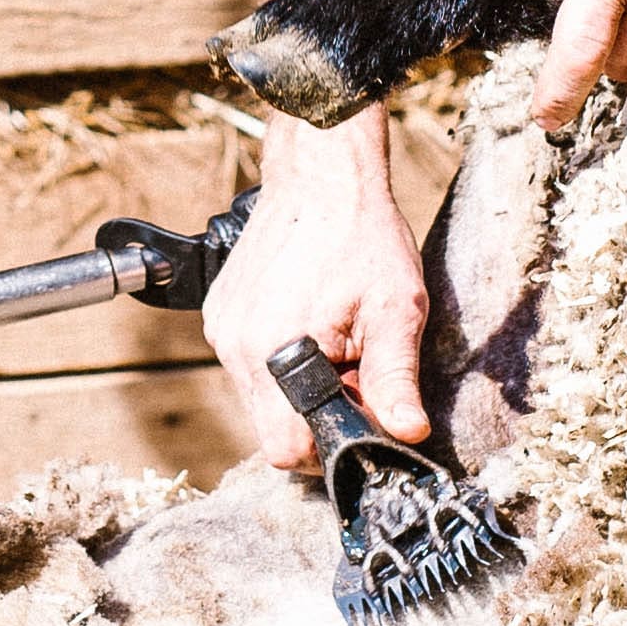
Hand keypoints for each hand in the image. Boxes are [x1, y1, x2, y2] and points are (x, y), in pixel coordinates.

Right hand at [208, 124, 429, 465]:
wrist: (321, 176)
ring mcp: (221, 331)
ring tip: (334, 343)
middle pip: (272, 428)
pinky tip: (308, 325)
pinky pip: (248, 366)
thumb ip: (396, 379)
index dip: (329, 447)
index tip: (360, 419)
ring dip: (298, 390)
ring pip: (260, 399)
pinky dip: (279, 363)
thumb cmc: (362, 237)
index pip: (287, 449)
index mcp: (277, 352)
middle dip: (317, 417)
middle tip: (353, 374)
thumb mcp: (396, 310)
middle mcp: (236, 348)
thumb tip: (408, 434)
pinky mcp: (218, 316)